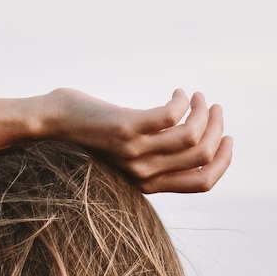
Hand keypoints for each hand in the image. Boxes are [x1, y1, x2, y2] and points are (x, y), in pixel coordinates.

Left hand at [45, 87, 232, 194]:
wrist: (48, 126)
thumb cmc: (87, 135)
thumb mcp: (126, 153)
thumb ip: (152, 153)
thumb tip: (186, 140)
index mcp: (148, 183)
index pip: (202, 183)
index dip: (223, 160)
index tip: (228, 136)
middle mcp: (144, 172)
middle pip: (202, 156)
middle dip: (218, 129)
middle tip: (214, 107)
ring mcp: (135, 152)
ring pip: (191, 136)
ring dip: (203, 112)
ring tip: (198, 97)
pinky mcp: (126, 128)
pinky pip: (170, 116)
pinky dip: (181, 101)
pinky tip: (177, 92)